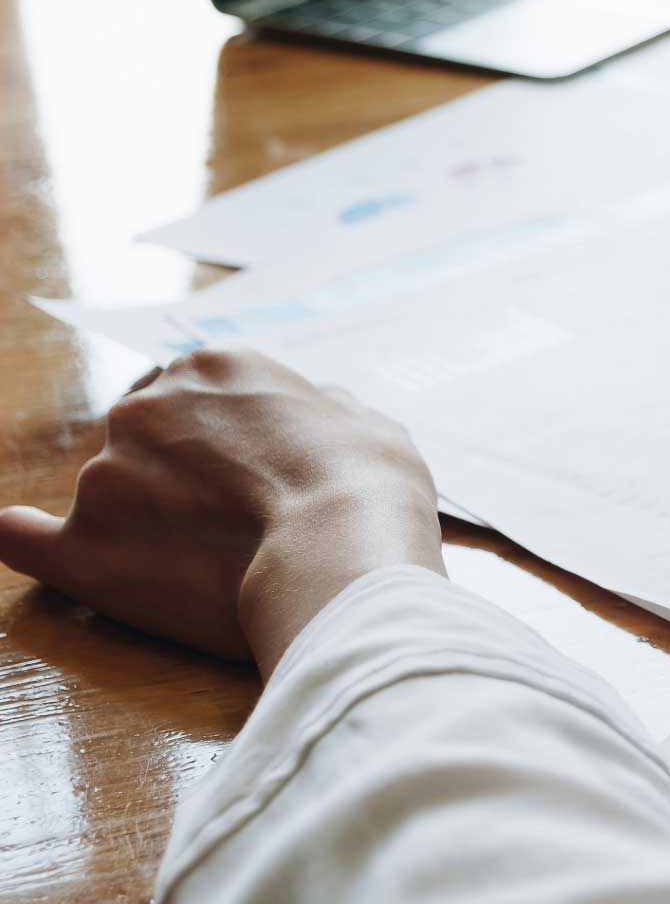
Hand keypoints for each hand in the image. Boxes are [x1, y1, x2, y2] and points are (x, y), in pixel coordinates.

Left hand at [0, 349, 442, 677]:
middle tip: (231, 528)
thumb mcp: (369, 423)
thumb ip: (322, 412)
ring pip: (111, 499)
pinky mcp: (80, 547)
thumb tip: (314, 417)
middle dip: (179, 482)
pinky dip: (26, 537)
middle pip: (146, 443)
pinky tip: (28, 537)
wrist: (340, 555)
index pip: (196, 400)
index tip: (251, 481)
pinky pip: (22, 538)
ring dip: (145, 528)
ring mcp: (106, 475)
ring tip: (206, 569)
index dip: (225, 446)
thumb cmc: (369, 489)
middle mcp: (147, 407)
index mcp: (215, 367)